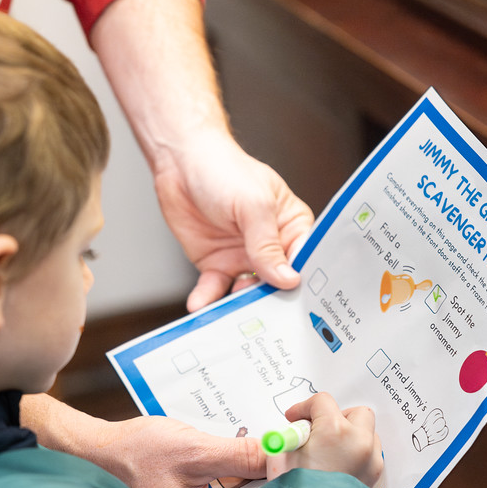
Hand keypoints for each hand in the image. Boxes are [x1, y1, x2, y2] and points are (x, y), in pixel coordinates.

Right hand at [86, 414, 265, 487]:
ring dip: (238, 468)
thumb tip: (278, 455)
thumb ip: (239, 455)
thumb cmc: (132, 455)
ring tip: (238, 443)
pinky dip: (223, 467)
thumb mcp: (193, 450)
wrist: (97, 448)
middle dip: (253, 474)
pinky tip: (221, 448)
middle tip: (262, 445)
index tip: (283, 459)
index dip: (270, 486)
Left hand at [153, 129, 313, 310]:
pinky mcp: (216, 264)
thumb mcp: (253, 205)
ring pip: (248, 293)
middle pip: (279, 285)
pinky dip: (208, 301)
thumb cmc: (224, 170)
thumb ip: (268, 245)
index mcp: (292, 227)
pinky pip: (215, 289)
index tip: (301, 309)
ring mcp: (243, 258)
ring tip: (234, 321)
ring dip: (241, 307)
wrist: (180, 163)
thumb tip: (288, 279)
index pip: (305, 262)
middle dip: (273, 304)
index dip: (304, 285)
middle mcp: (271, 247)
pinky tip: (201, 306)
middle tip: (268, 324)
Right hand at [266, 392, 383, 487]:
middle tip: (317, 431)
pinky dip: (356, 455)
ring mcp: (371, 461)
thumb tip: (294, 434)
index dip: (304, 408)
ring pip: (367, 433)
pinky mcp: (375, 479)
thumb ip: (289, 437)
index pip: (323, 401)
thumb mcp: (279, 456)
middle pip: (355, 412)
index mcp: (336, 430)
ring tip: (328, 451)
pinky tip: (337, 467)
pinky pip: (370, 455)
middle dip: (336, 417)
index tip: (294, 419)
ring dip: (350, 435)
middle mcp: (360, 442)